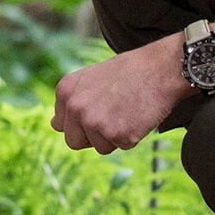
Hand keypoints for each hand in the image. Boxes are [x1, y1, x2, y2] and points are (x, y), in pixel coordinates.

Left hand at [49, 36, 191, 153]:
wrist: (161, 68)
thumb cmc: (129, 72)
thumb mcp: (90, 79)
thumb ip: (71, 101)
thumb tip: (53, 125)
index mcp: (65, 91)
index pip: (61, 125)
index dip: (82, 121)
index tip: (99, 108)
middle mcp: (76, 107)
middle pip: (74, 142)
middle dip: (93, 136)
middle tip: (114, 115)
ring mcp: (95, 122)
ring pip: (100, 147)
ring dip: (115, 136)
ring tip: (127, 112)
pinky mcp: (117, 135)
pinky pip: (122, 147)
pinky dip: (133, 137)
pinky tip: (138, 115)